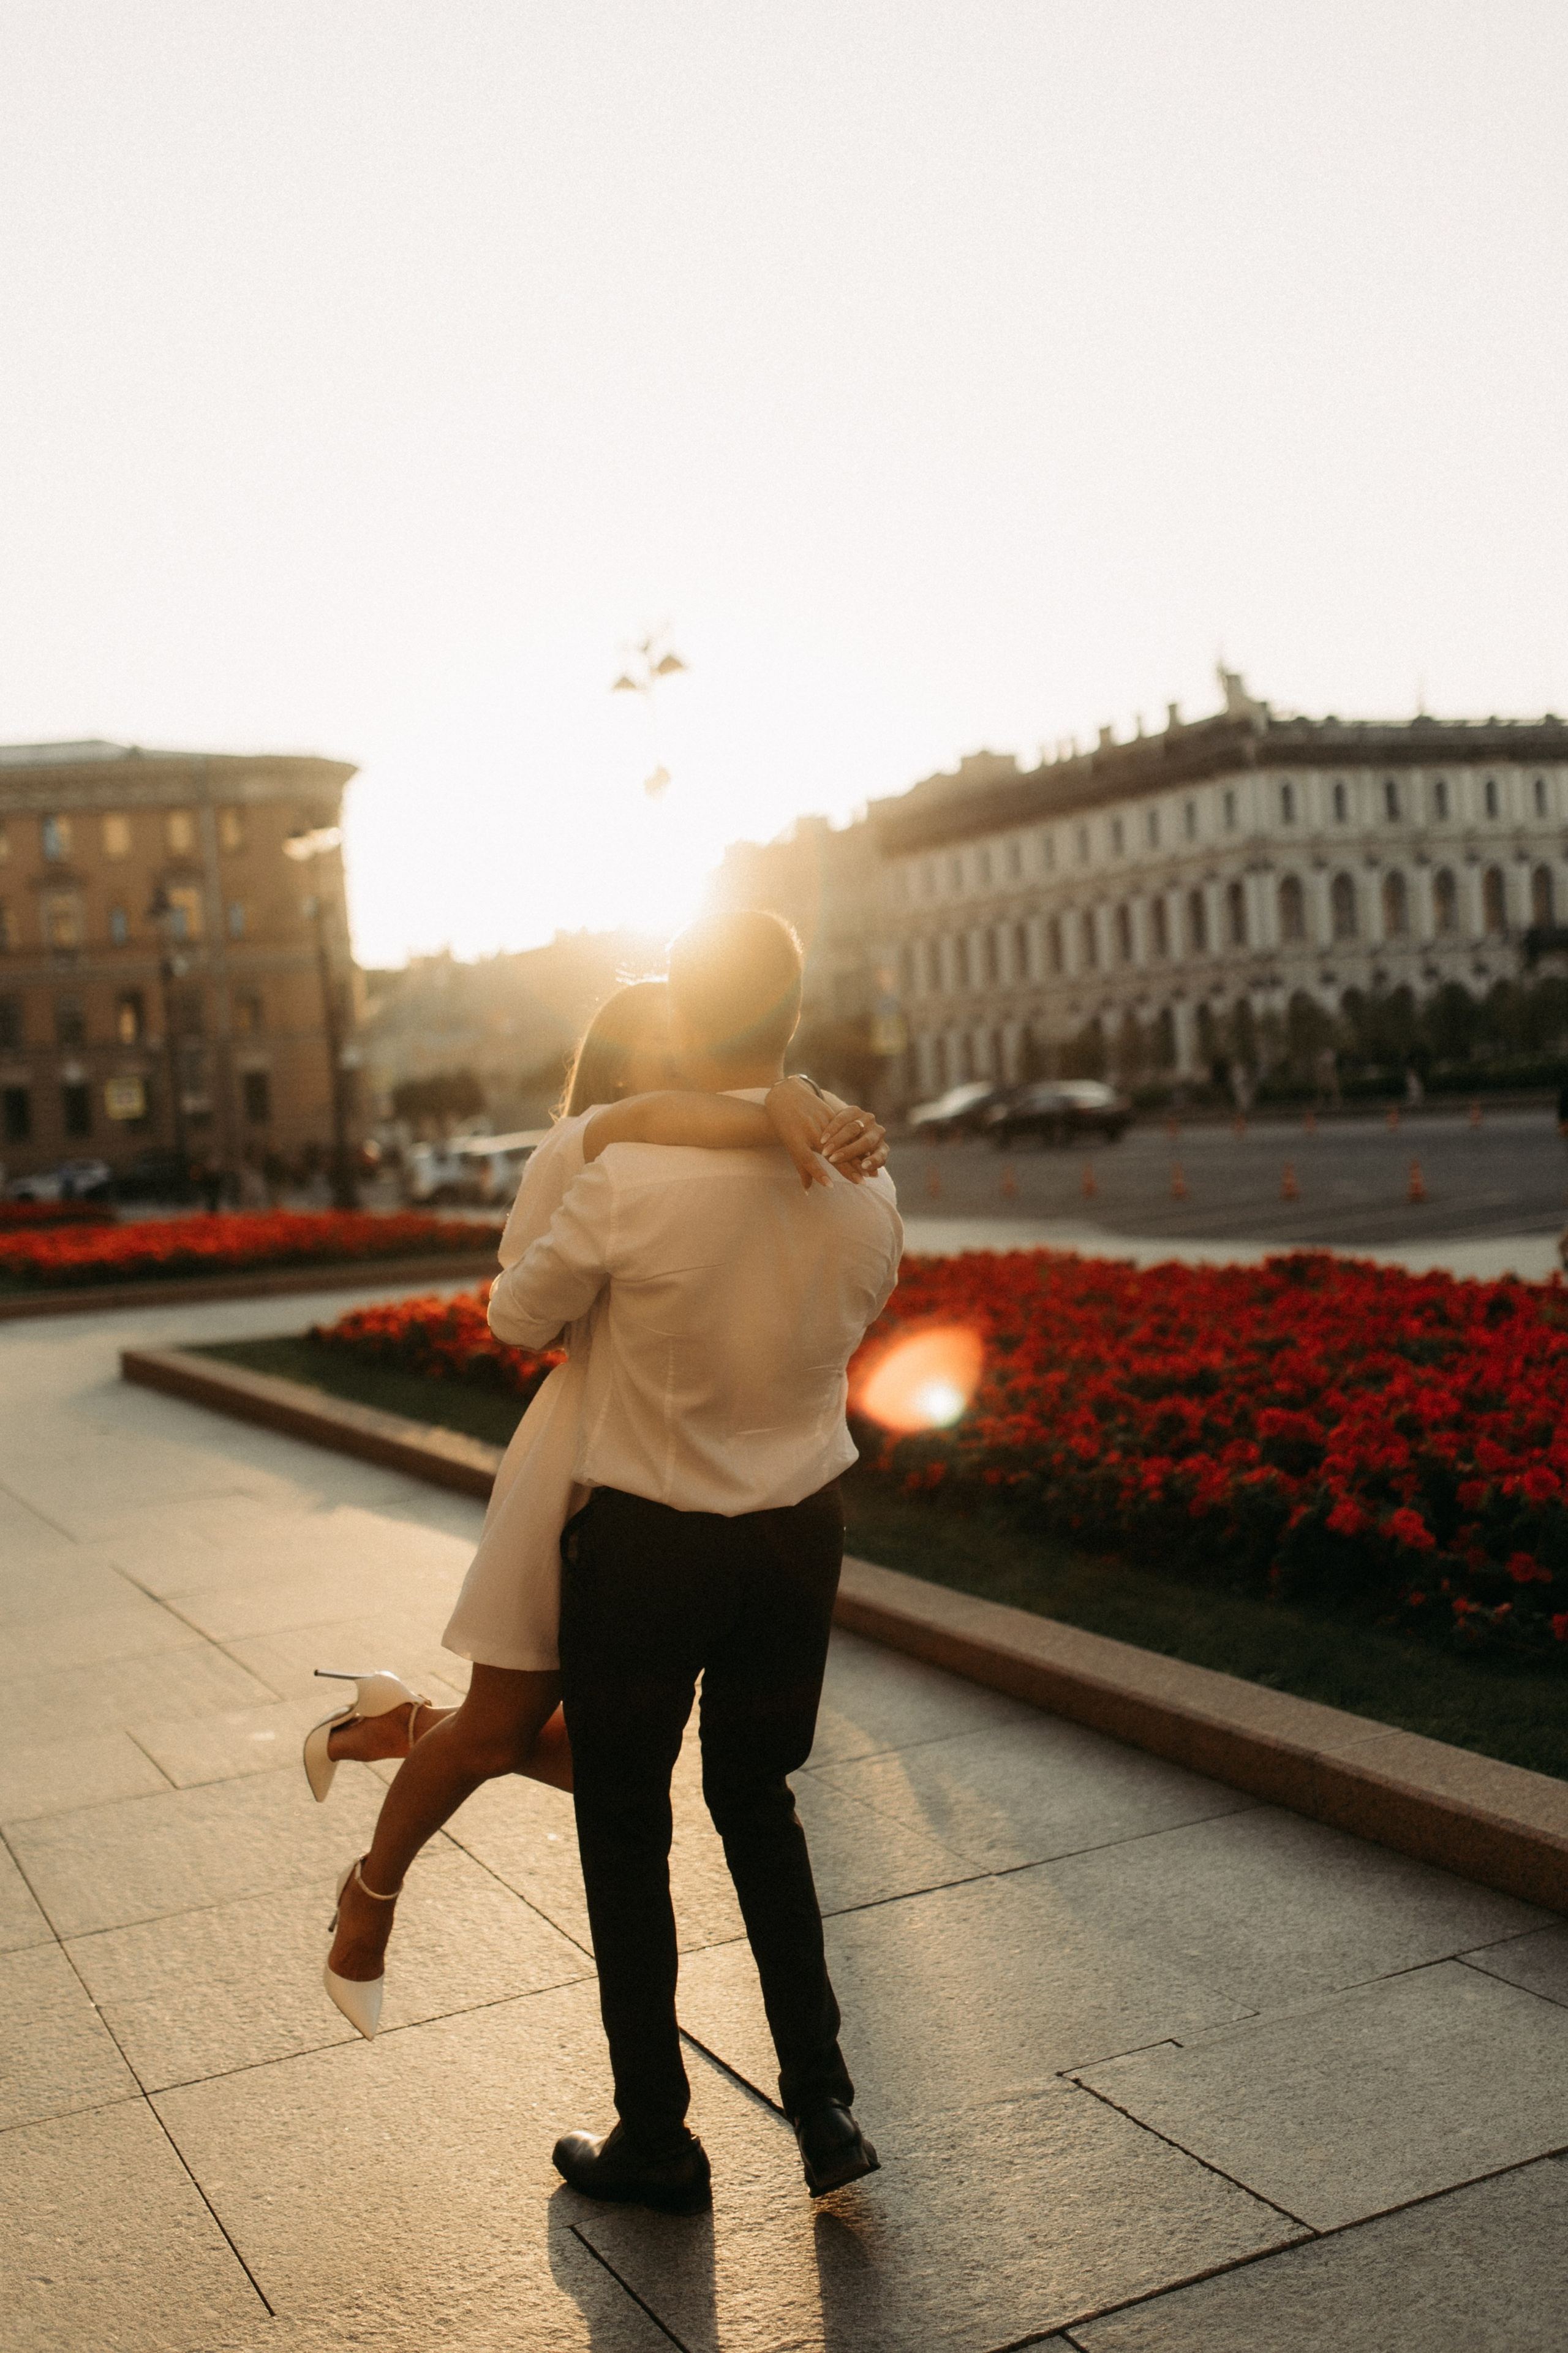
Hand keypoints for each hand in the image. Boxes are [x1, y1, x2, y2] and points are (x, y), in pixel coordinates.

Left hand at [765, 1080, 886, 1188]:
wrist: (786, 1096)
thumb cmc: (786, 1127)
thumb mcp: (791, 1146)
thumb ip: (802, 1168)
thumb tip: (807, 1191)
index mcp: (796, 1141)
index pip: (808, 1161)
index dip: (819, 1173)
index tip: (831, 1185)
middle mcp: (809, 1131)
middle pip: (831, 1153)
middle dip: (847, 1169)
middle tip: (861, 1182)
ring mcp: (820, 1121)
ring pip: (842, 1142)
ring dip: (857, 1157)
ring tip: (867, 1170)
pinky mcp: (828, 1113)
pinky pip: (844, 1130)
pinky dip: (856, 1142)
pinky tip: (867, 1152)